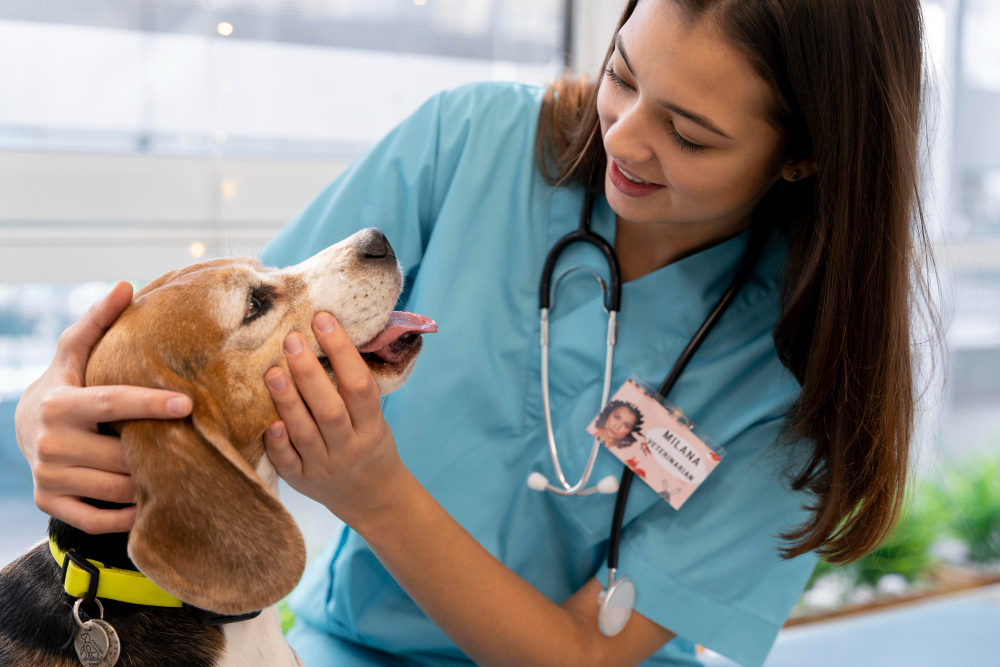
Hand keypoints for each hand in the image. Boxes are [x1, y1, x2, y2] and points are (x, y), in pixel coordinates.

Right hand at [13, 281, 192, 533]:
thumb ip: (98, 321)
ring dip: (150, 483)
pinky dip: (128, 514)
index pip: (112, 404)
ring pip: (115, 488)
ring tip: (181, 471)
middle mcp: (50, 443)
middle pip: (120, 453)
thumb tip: (126, 285)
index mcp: (60, 404)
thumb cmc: (65, 384)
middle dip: (157, 451)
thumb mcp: (74, 352)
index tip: (188, 404)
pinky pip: (99, 518)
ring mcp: (49, 476)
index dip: (150, 404)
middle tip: (195, 446)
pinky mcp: (51, 502)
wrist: (24, 430)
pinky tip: (152, 501)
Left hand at [263, 312, 405, 526]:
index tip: (323, 320)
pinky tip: (268, 422)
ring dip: (288, 401)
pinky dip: (278, 443)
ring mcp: (325, 467)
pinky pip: (288, 463)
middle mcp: (349, 447)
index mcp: (372, 427)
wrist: (371, 497)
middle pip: (330, 409)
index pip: (359, 386)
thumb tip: (327, 335)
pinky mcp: (302, 481)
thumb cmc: (369, 443)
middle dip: (310, 372)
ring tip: (271, 371)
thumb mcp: (375, 418)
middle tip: (291, 339)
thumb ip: (354, 389)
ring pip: (306, 433)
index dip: (342, 351)